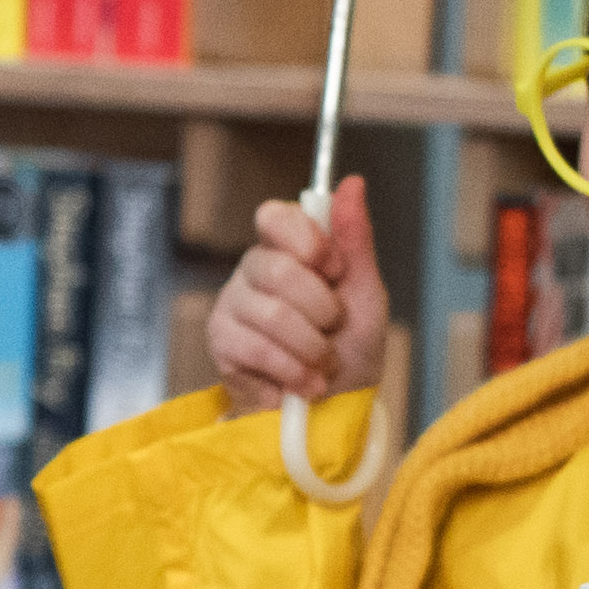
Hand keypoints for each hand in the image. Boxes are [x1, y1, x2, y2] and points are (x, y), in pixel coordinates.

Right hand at [210, 176, 388, 415]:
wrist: (337, 406)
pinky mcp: (222, 344)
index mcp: (286, 248)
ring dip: (312, 350)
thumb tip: (353, 181)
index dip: (307, 242)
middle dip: (322, 311)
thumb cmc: (352, 346)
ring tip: (322, 366)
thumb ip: (355, 238)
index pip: (274, 217)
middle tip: (333, 331)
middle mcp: (252, 270)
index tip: (335, 271)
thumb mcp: (366, 291)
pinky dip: (292, 373)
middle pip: (278, 270)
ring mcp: (232, 306)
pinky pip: (256, 350)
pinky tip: (302, 383)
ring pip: (271, 315)